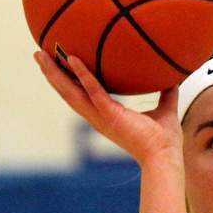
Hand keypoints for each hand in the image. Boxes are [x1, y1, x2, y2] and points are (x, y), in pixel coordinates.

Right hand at [34, 50, 181, 165]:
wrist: (166, 157)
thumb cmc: (164, 140)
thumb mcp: (165, 110)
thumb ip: (166, 93)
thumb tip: (173, 78)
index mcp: (106, 115)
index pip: (81, 95)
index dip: (68, 80)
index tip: (57, 65)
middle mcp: (97, 117)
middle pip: (67, 92)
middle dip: (52, 74)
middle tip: (39, 55)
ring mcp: (101, 117)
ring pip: (71, 92)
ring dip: (55, 73)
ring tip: (42, 55)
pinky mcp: (110, 116)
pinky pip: (93, 91)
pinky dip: (83, 75)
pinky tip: (72, 58)